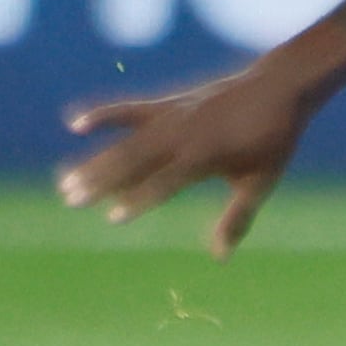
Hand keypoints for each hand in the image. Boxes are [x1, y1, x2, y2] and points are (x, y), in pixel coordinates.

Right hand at [58, 67, 316, 255]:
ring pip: (126, 141)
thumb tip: (221, 258)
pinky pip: (130, 110)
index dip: (140, 200)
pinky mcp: (169, 103)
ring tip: (66, 181)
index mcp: (206, 155)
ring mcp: (173, 116)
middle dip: (102, 181)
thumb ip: (236, 218)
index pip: (166, 182)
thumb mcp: (260, 181)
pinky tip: (75, 124)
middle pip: (135, 160)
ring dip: (95, 161)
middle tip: (71, 200)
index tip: (113, 217)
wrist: (279, 87)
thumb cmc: (273, 140)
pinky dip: (104, 115)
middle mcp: (184, 134)